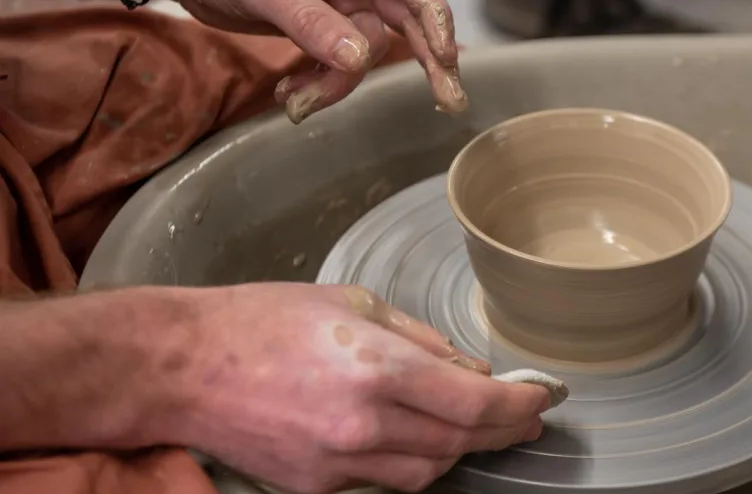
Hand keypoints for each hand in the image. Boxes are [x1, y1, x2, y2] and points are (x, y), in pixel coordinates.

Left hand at [169, 0, 467, 122]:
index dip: (434, 17)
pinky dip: (319, 85)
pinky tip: (292, 94)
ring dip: (336, 85)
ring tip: (298, 102)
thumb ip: (310, 22)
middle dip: (426, 62)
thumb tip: (356, 58)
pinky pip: (337, 65)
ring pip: (365, 52)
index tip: (445, 57)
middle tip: (449, 101)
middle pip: (406, 20)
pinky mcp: (321, 31)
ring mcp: (339, 6)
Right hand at [179, 283, 548, 493]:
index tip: (541, 399)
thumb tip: (467, 367)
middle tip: (525, 418)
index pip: (476, 404)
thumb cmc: (261, 320)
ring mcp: (339, 463)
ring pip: (429, 473)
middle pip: (461, 444)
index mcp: (377, 367)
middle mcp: (363, 423)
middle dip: (503, 432)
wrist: (184, 367)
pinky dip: (412, 462)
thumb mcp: (350, 303)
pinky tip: (417, 439)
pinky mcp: (316, 487)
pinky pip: (385, 482)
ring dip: (461, 451)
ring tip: (479, 429)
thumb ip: (419, 338)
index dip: (520, 406)